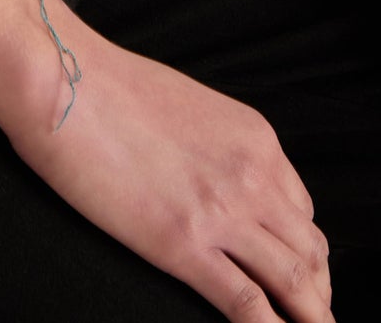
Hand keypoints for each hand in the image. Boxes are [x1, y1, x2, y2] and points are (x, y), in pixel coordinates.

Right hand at [2, 9, 333, 319]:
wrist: (65, 81)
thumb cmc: (108, 84)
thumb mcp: (187, 106)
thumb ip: (215, 147)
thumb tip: (214, 181)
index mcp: (254, 139)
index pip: (302, 210)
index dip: (305, 251)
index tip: (299, 274)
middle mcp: (252, 176)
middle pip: (309, 251)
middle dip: (315, 292)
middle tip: (310, 317)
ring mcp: (221, 212)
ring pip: (294, 281)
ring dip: (309, 316)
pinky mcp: (184, 245)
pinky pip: (248, 303)